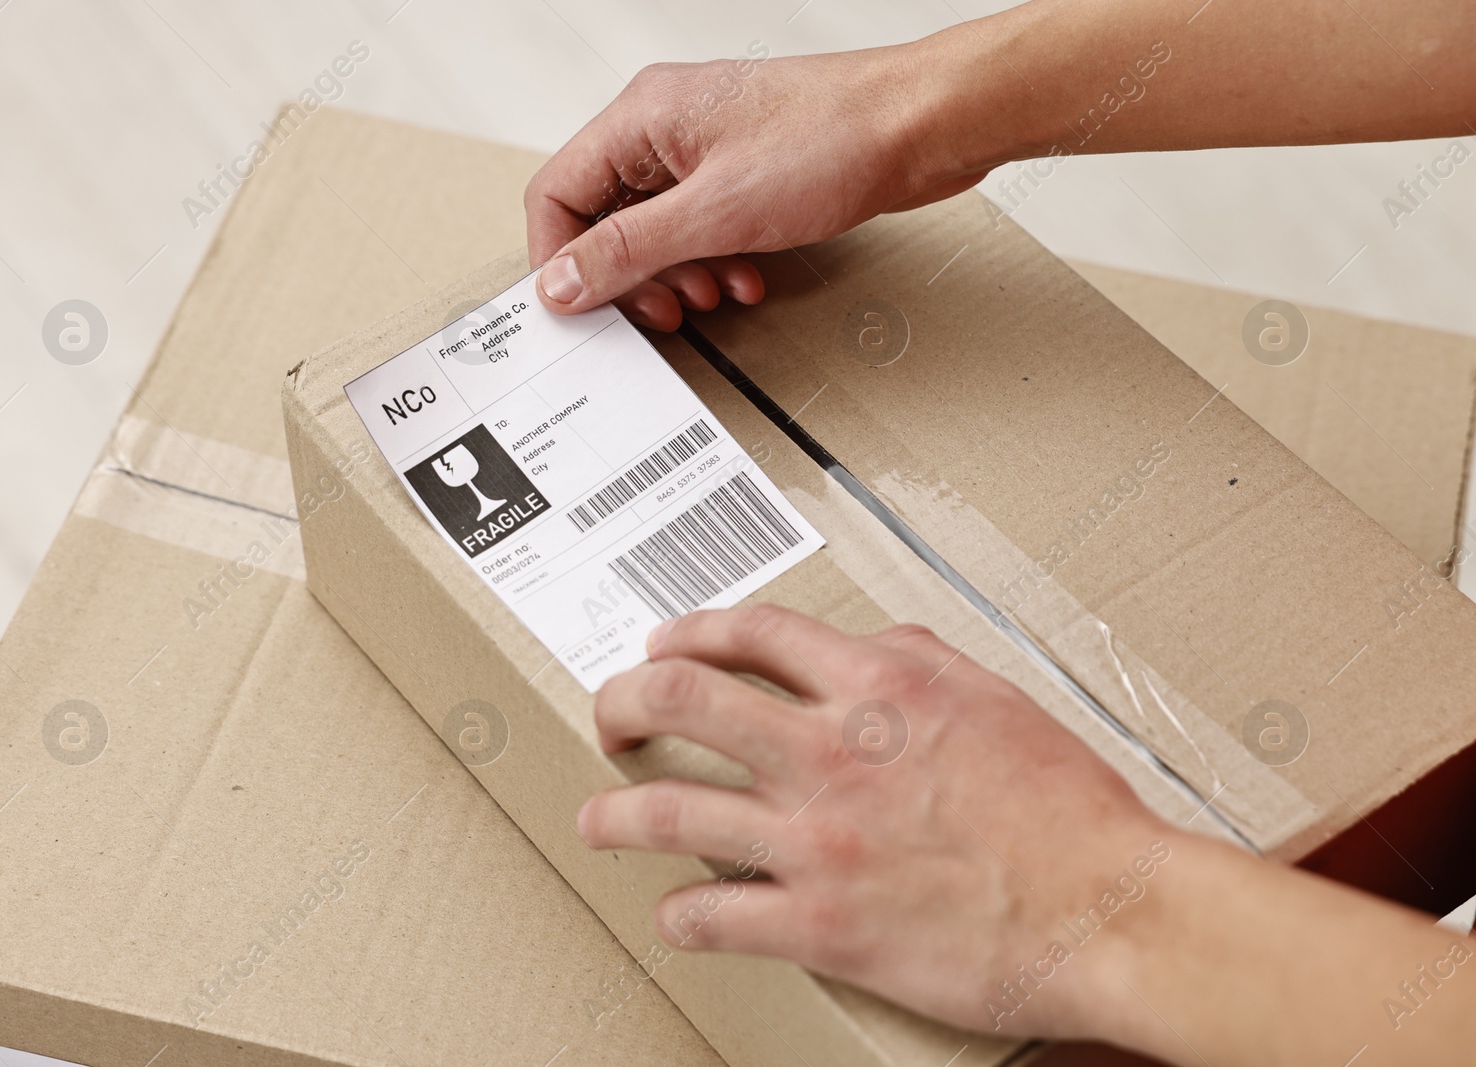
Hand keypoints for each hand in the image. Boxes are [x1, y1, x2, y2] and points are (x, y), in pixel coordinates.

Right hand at [524, 43, 990, 330]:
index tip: (578, 308)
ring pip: (656, 231)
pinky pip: (702, 229)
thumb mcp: (715, 212)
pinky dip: (714, 263)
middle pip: (605, 218)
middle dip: (630, 276)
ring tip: (711, 296)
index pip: (557, 194)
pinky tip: (744, 278)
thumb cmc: (836, 138)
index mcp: (641, 117)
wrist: (921, 126)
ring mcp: (705, 149)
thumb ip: (628, 250)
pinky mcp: (743, 173)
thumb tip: (562, 281)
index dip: (559, 260)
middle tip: (659, 312)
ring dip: (678, 276)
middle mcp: (665, 128)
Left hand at [577, 605, 1168, 1038]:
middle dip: (623, 701)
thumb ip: (919, 659)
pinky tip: (676, 912)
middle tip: (613, 718)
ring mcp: (816, 839)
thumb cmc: (1068, 811)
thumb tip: (869, 643)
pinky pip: (713, 914)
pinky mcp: (820, 924)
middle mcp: (831, 752)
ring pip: (669, 808)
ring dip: (616, 812)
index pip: (750, 632)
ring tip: (598, 818)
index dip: (688, 630)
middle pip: (681, 697)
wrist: (1109, 908)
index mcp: (877, 685)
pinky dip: (681, 914)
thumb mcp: (996, 696)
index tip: (664, 644)